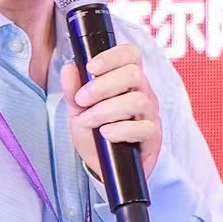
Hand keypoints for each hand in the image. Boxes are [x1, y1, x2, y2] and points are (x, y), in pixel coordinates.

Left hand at [60, 42, 161, 179]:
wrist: (102, 166)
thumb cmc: (95, 134)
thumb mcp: (78, 111)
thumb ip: (73, 89)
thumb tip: (69, 68)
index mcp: (127, 81)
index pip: (130, 55)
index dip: (112, 56)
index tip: (90, 68)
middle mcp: (143, 93)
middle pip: (134, 74)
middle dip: (102, 86)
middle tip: (82, 99)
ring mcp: (150, 115)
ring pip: (137, 100)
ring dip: (106, 110)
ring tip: (89, 120)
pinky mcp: (153, 137)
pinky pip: (143, 128)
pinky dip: (120, 130)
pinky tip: (105, 133)